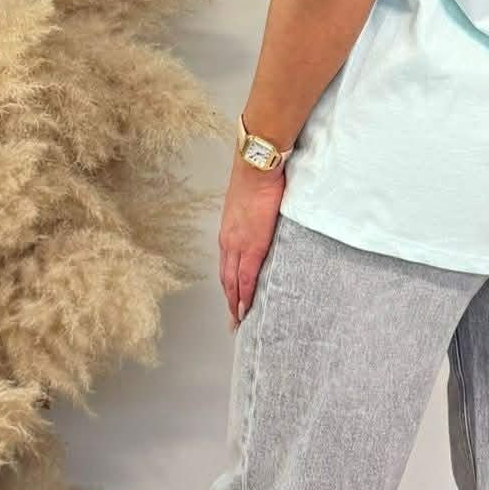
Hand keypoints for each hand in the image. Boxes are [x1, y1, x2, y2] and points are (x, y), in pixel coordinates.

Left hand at [218, 155, 285, 327]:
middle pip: (226, 279)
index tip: (231, 302)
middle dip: (230, 301)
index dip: (228, 286)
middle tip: (233, 321)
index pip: (226, 266)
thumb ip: (253, 220)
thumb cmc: (257, 179)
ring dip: (235, 302)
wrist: (257, 168)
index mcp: (229, 231)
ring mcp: (238, 244)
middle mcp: (229, 240)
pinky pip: (246, 277)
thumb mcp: (250, 204)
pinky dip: (245, 294)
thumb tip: (262, 227)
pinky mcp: (252, 245)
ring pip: (232, 282)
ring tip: (239, 320)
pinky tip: (246, 307)